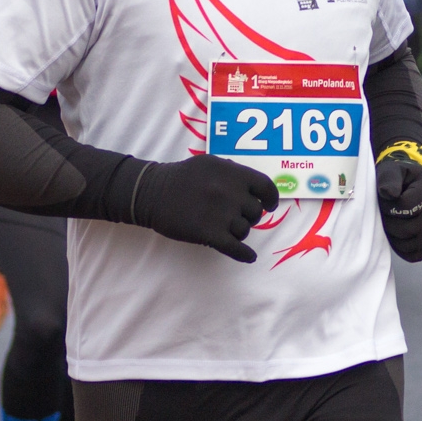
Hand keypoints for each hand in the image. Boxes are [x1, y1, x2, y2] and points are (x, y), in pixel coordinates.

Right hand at [131, 154, 279, 262]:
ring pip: (244, 230)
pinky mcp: (209, 233)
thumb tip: (255, 187)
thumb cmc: (181, 178)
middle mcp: (229, 192)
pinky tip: (248, 256)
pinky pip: (235, 248)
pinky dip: (244, 254)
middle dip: (248, 216)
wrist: (151, 193)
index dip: (270, 198)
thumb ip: (233, 172)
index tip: (268, 205)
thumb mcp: (209, 164)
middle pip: (255, 212)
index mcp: (231, 172)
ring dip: (238, 232)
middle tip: (234, 216)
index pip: (265, 186)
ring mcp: (220, 213)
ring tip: (225, 228)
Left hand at [376, 142, 421, 261]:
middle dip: (388, 223)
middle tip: (385, 213)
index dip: (388, 206)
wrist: (412, 185)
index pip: (405, 206)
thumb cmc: (399, 178)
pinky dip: (401, 249)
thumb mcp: (392, 170)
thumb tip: (389, 194)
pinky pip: (415, 255)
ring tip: (391, 222)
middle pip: (407, 230)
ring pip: (409, 245)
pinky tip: (397, 235)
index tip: (384, 200)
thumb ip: (389, 178)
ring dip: (393, 237)